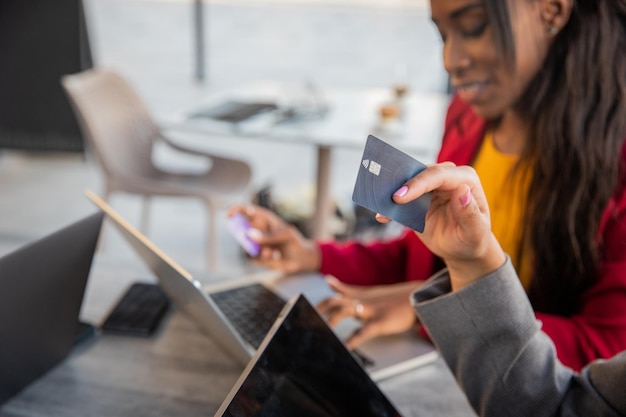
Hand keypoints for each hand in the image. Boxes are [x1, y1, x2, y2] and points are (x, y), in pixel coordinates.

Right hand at [227, 205, 320, 273]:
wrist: (299, 259)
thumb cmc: (294, 241)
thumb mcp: (285, 235)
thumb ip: (268, 235)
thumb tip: (249, 235)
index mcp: (264, 219)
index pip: (247, 211)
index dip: (237, 210)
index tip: (230, 214)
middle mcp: (256, 230)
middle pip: (242, 228)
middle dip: (245, 235)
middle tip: (251, 239)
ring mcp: (254, 243)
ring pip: (246, 245)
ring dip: (259, 249)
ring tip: (272, 252)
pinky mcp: (255, 256)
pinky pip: (252, 256)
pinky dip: (263, 257)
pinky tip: (274, 256)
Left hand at [316, 276, 420, 348]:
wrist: (417, 297)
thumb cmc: (392, 297)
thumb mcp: (367, 291)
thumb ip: (346, 288)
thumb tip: (328, 280)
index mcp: (358, 295)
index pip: (334, 295)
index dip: (318, 303)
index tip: (303, 309)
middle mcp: (361, 300)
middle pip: (334, 301)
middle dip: (319, 311)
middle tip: (306, 322)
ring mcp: (370, 310)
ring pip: (345, 310)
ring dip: (332, 320)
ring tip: (321, 331)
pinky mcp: (380, 322)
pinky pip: (364, 330)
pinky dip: (353, 339)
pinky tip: (345, 347)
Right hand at [377, 163, 505, 289]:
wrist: (463, 249)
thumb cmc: (473, 239)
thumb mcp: (475, 232)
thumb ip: (469, 213)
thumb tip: (462, 190)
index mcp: (465, 180)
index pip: (439, 175)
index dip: (417, 184)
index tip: (399, 197)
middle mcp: (448, 178)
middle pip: (420, 173)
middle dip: (401, 183)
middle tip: (383, 196)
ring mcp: (432, 187)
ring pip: (408, 181)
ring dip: (391, 189)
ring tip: (376, 200)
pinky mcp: (419, 197)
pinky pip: (402, 197)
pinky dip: (390, 206)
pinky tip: (382, 216)